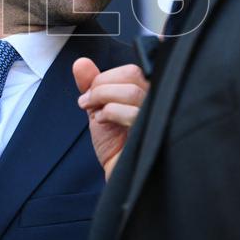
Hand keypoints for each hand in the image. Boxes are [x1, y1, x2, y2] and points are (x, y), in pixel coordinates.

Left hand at [73, 58, 147, 179]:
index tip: (89, 93)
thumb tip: (80, 63)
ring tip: (94, 113)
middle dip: (102, 85)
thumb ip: (91, 84)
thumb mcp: (98, 109)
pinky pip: (132, 112)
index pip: (131, 70)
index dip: (106, 77)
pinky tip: (104, 122)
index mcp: (148, 92)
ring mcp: (159, 116)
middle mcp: (158, 101)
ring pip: (132, 91)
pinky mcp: (153, 133)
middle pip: (133, 74)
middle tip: (87, 102)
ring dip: (102, 98)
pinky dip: (110, 112)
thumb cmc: (116, 146)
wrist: (119, 176)